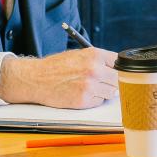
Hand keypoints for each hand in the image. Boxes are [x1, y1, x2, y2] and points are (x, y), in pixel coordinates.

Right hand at [0, 47, 117, 108]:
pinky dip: (93, 100)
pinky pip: (99, 101)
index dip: (117, 69)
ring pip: (111, 92)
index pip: (120, 63)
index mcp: (95, 55)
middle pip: (118, 79)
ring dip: (103, 92)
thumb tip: (116, 68)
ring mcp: (90, 86)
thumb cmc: (57, 66)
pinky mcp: (84, 100)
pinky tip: (81, 93)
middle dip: (112, 81)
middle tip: (102, 82)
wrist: (36, 78)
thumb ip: (98, 60)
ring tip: (89, 87)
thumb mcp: (80, 55)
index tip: (116, 73)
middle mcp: (95, 69)